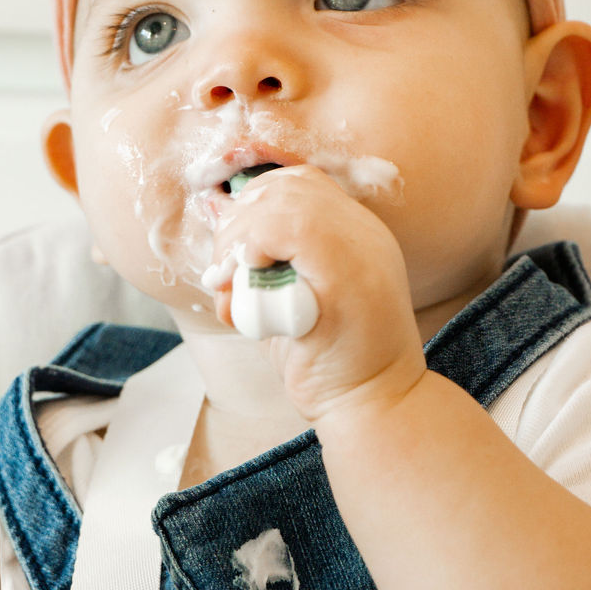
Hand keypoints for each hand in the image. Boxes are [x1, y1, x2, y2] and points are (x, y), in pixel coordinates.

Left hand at [207, 165, 425, 421]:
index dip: (254, 204)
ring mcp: (360, 247)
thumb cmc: (327, 362)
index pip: (298, 182)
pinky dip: (253, 249)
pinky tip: (246, 286)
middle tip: (223, 273)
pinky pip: (288, 228)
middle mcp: (363, 230)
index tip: (233, 253)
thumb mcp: (290, 301)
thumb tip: (216, 228)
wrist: (374, 407)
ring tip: (229, 287)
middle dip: (238, 222)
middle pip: (286, 185)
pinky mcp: (346, 272)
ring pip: (282, 201)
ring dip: (239, 240)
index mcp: (355, 233)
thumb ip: (263, 265)